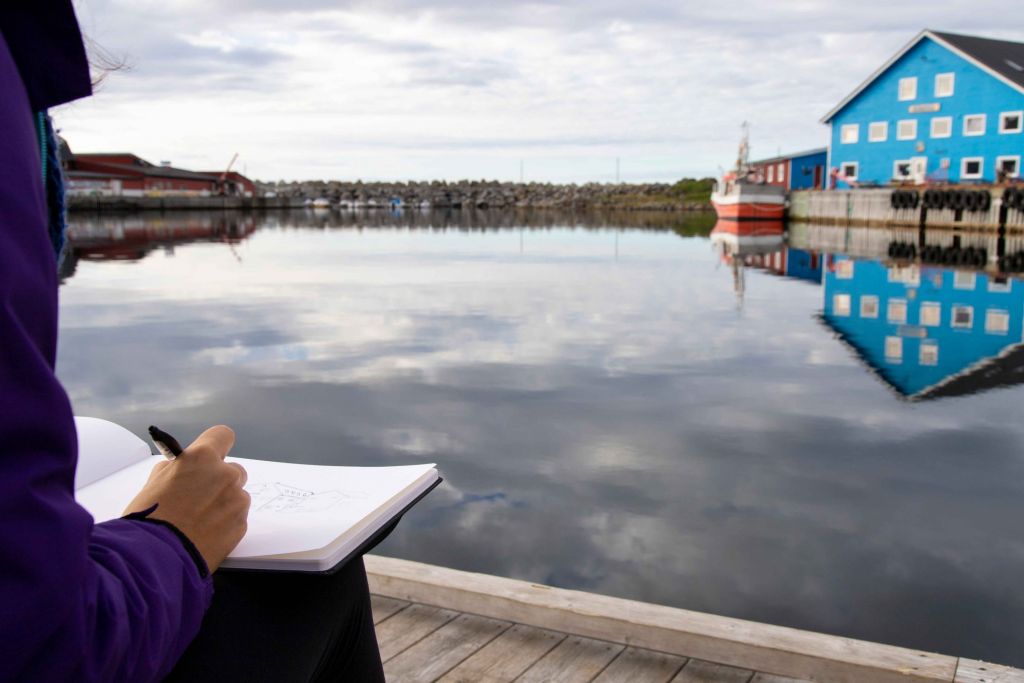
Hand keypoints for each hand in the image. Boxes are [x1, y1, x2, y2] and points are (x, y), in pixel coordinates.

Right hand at [123, 425, 249, 571]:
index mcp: (202, 458)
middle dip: (220, 480)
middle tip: (200, 497)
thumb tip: (181, 467)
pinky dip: (224, 523)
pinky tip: (204, 534)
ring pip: (236, 495)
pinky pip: (236, 518)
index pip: (222, 435)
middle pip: (233, 470)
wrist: (154, 558)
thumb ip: (175, 469)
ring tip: (198, 521)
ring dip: (223, 504)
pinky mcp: (241, 525)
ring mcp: (236, 500)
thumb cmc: (148, 519)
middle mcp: (226, 475)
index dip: (216, 446)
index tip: (211, 455)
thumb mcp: (154, 483)